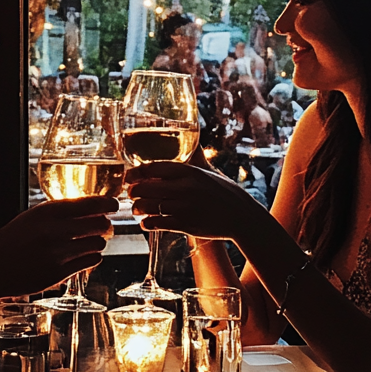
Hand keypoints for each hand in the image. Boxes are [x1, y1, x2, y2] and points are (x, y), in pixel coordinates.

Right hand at [0, 196, 118, 297]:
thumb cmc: (14, 240)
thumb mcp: (34, 217)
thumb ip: (61, 211)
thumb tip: (95, 207)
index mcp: (47, 212)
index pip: (90, 204)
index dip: (108, 204)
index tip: (114, 205)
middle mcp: (53, 231)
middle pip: (100, 224)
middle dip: (106, 225)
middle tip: (104, 227)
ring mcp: (57, 254)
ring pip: (98, 243)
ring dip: (98, 242)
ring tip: (88, 242)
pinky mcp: (59, 274)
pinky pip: (91, 261)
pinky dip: (91, 257)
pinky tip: (82, 256)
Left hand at [124, 162, 256, 240]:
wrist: (242, 216)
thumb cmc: (223, 192)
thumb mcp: (208, 172)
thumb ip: (192, 163)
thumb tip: (184, 146)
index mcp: (189, 171)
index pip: (153, 168)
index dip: (135, 173)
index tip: (128, 177)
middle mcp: (185, 188)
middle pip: (146, 187)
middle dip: (133, 191)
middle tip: (131, 194)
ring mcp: (185, 207)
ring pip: (149, 206)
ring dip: (137, 208)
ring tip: (136, 209)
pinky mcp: (186, 225)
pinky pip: (158, 223)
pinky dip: (147, 224)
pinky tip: (146, 223)